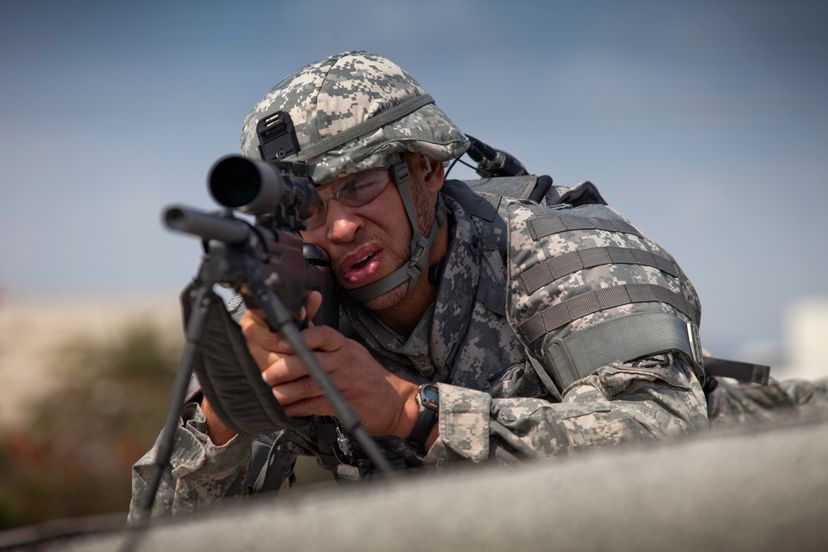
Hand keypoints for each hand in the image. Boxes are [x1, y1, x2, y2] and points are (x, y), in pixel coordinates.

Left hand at [241, 294, 419, 437]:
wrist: (396, 402)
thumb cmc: (367, 375)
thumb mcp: (350, 351)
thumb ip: (325, 340)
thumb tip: (301, 319)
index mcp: (344, 346)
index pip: (323, 334)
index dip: (301, 338)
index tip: (281, 343)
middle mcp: (345, 361)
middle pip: (312, 361)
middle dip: (286, 368)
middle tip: (267, 375)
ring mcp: (346, 383)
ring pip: (311, 385)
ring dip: (288, 392)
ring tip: (273, 394)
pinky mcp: (345, 404)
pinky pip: (316, 405)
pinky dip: (299, 409)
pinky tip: (287, 410)